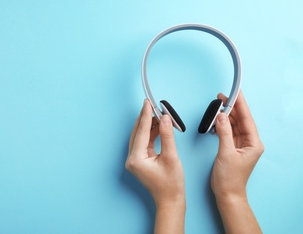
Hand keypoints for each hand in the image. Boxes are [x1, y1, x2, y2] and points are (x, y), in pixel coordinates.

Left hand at [126, 100, 184, 233]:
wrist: (170, 200)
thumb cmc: (171, 184)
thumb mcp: (172, 157)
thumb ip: (167, 136)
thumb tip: (165, 119)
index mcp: (136, 159)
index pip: (141, 132)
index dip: (146, 116)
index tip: (148, 103)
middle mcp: (132, 159)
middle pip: (137, 132)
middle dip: (145, 118)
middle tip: (152, 104)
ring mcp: (134, 160)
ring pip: (140, 136)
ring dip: (149, 125)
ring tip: (158, 113)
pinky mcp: (140, 160)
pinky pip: (144, 142)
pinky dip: (151, 133)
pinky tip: (159, 126)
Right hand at [211, 91, 263, 233]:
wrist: (227, 193)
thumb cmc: (230, 178)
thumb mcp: (226, 153)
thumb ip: (224, 133)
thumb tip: (221, 116)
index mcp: (254, 143)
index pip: (246, 119)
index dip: (241, 105)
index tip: (236, 93)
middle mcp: (250, 142)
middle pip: (241, 120)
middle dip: (232, 107)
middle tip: (222, 97)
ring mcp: (242, 145)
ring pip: (234, 124)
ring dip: (226, 115)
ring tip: (218, 105)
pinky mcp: (233, 147)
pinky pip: (229, 131)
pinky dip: (222, 125)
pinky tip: (217, 120)